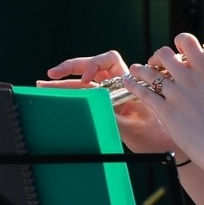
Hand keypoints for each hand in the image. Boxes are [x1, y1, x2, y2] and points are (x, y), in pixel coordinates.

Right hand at [39, 49, 175, 155]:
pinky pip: (84, 95)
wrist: (160, 144)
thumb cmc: (153, 134)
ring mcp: (108, 94)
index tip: (88, 79)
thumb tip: (95, 105)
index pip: (109, 60)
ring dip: (64, 81)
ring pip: (83, 81)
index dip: (94, 64)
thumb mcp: (132, 126)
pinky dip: (69, 93)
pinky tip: (53, 93)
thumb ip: (112, 115)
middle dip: (71, 68)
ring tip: (43, 84)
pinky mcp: (103, 105)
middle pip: (91, 66)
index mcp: (127, 82)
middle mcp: (116, 84)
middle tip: (52, 74)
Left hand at [118, 32, 203, 169]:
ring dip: (139, 69)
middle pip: (164, 54)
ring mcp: (176, 94)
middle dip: (156, 57)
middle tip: (154, 64)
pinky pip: (144, 93)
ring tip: (134, 70)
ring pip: (149, 72)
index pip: (188, 42)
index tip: (176, 52)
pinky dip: (133, 85)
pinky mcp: (166, 111)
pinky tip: (129, 83)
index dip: (179, 42)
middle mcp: (189, 79)